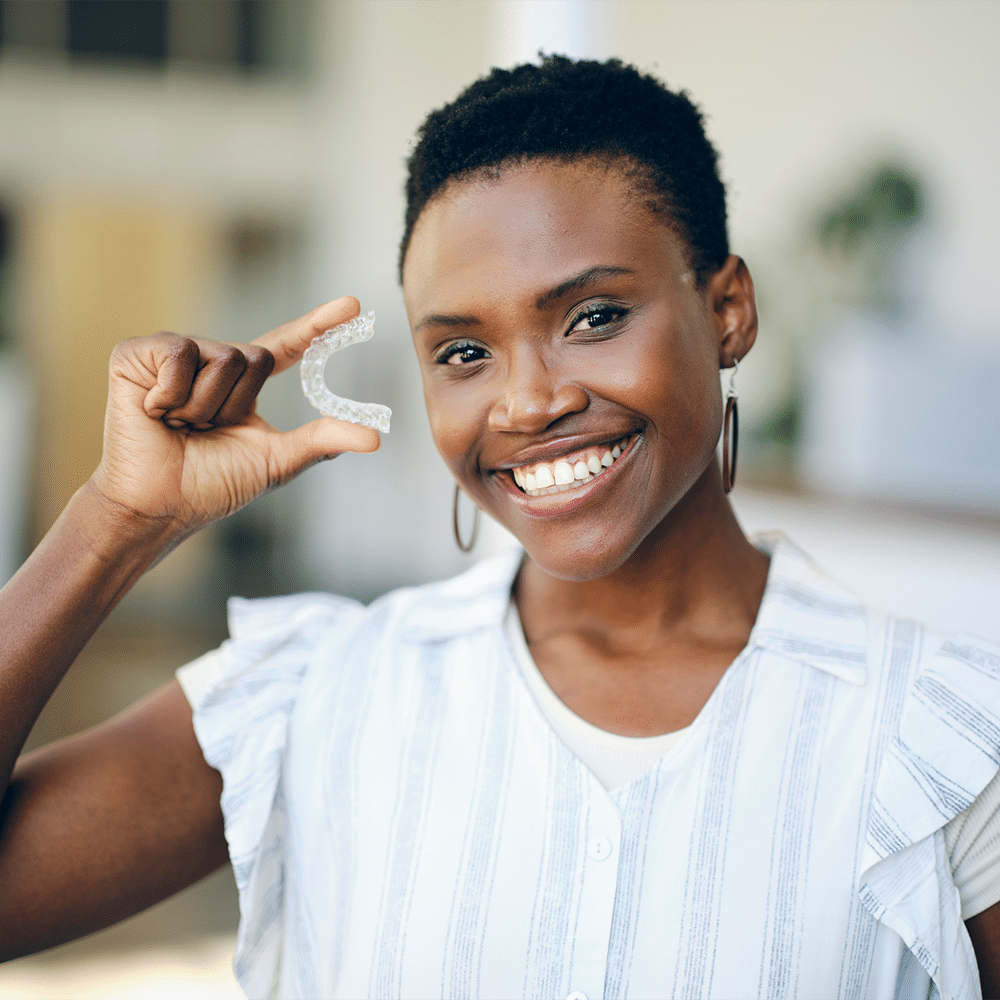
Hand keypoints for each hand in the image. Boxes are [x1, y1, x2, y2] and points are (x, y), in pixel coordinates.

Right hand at [89, 297, 379, 535]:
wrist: (158, 506)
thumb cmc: (211, 486)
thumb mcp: (276, 460)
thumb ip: (322, 440)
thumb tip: (375, 437)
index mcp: (242, 383)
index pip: (288, 346)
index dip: (319, 325)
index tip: (355, 306)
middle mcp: (211, 360)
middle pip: (254, 357)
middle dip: (235, 405)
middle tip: (205, 432)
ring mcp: (174, 354)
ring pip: (220, 358)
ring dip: (202, 407)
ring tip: (177, 426)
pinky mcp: (136, 354)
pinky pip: (178, 355)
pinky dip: (170, 395)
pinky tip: (153, 412)